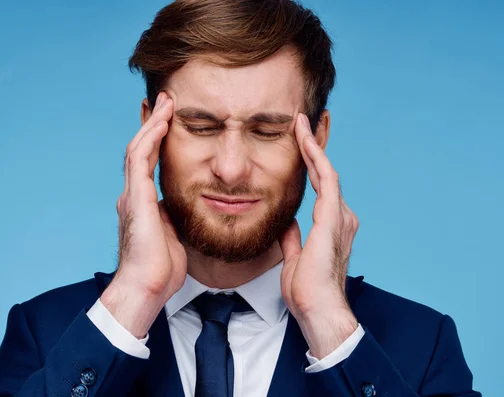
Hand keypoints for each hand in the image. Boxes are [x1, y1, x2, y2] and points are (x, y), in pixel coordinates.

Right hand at [100, 92, 186, 337]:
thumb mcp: (172, 236)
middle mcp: (133, 195)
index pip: (148, 164)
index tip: (170, 122)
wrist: (147, 287)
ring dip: (153, 124)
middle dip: (153, 125)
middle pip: (140, 150)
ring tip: (166, 103)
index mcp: (142, 204)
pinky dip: (151, 138)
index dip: (157, 141)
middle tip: (166, 102)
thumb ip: (174, 218)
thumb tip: (185, 209)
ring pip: (138, 148)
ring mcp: (132, 195)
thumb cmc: (161, 269)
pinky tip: (163, 122)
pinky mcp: (136, 198)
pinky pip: (140, 159)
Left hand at [279, 113, 358, 358]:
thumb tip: (287, 223)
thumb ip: (293, 238)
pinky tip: (306, 141)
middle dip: (314, 146)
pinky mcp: (333, 219)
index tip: (300, 141)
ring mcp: (339, 217)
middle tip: (303, 122)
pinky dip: (316, 159)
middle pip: (327, 173)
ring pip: (327, 171)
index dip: (311, 163)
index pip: (321, 186)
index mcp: (332, 225)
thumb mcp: (295, 257)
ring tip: (302, 123)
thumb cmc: (308, 289)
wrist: (316, 309)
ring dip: (314, 146)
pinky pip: (327, 180)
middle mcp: (340, 217)